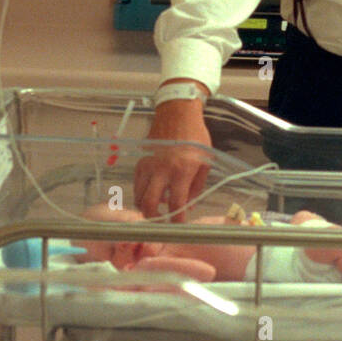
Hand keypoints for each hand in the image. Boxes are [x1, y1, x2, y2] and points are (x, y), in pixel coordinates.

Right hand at [135, 97, 211, 221]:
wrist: (177, 113)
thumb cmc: (195, 136)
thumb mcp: (205, 161)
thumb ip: (197, 186)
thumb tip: (188, 205)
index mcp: (182, 170)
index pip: (176, 203)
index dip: (176, 220)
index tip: (178, 227)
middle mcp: (162, 169)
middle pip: (149, 204)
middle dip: (154, 219)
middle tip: (161, 223)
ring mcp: (148, 165)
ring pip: (139, 196)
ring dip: (146, 208)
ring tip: (156, 211)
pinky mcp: (140, 161)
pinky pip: (136, 185)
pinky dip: (141, 194)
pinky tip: (152, 194)